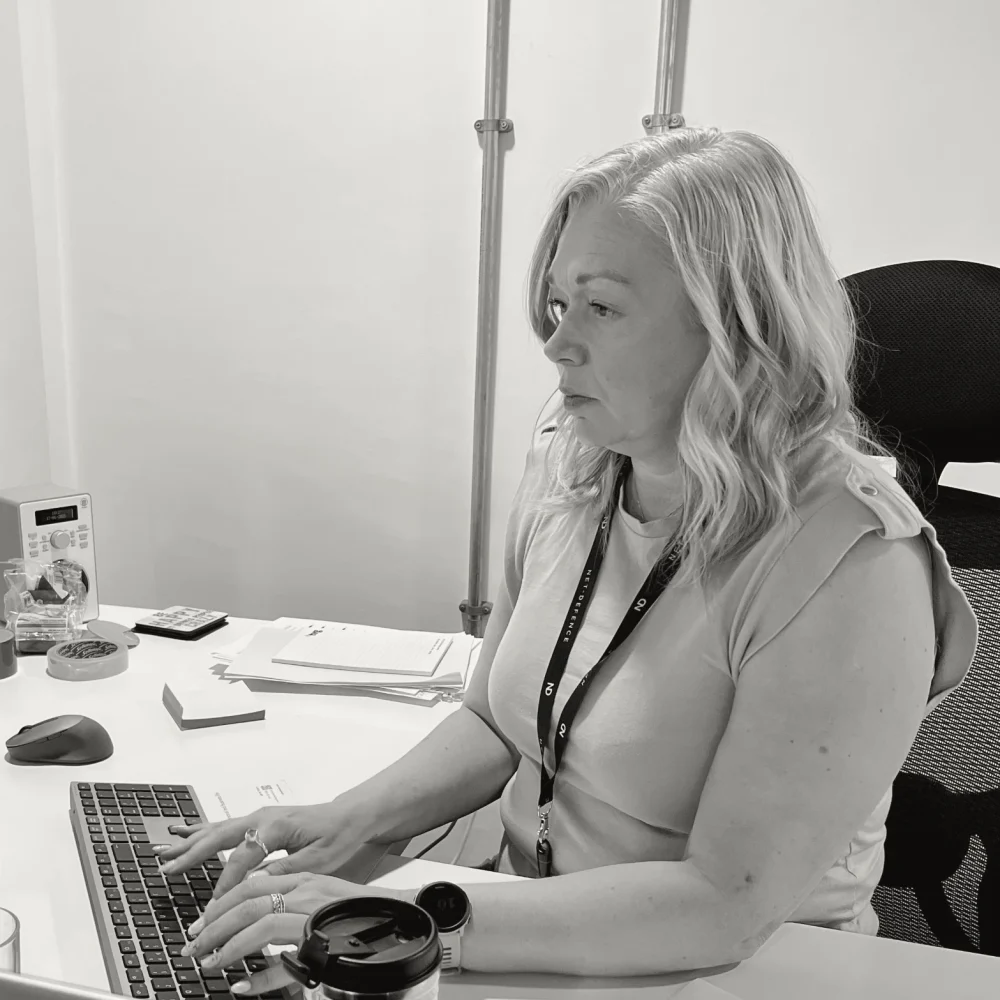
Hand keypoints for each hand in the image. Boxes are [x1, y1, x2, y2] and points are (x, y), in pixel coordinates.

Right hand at [155, 801, 369, 897]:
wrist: (348, 815)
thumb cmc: (337, 835)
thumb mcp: (318, 860)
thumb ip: (285, 871)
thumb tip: (255, 885)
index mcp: (278, 826)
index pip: (244, 855)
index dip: (228, 880)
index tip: (215, 904)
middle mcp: (263, 817)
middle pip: (221, 836)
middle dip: (191, 854)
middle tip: (166, 870)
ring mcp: (258, 817)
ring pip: (218, 830)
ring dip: (189, 842)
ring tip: (163, 853)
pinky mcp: (258, 821)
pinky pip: (224, 826)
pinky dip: (201, 831)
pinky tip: (183, 833)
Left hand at [180, 872, 405, 995]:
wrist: (403, 920)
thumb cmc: (362, 915)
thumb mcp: (320, 904)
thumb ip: (289, 911)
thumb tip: (254, 928)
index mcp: (306, 879)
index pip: (252, 883)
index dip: (221, 903)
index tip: (202, 922)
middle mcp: (309, 891)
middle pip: (248, 900)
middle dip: (213, 924)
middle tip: (193, 945)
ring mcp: (317, 913)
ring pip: (260, 922)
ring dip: (227, 945)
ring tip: (209, 962)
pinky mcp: (327, 938)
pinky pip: (286, 958)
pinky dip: (262, 976)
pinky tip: (244, 986)